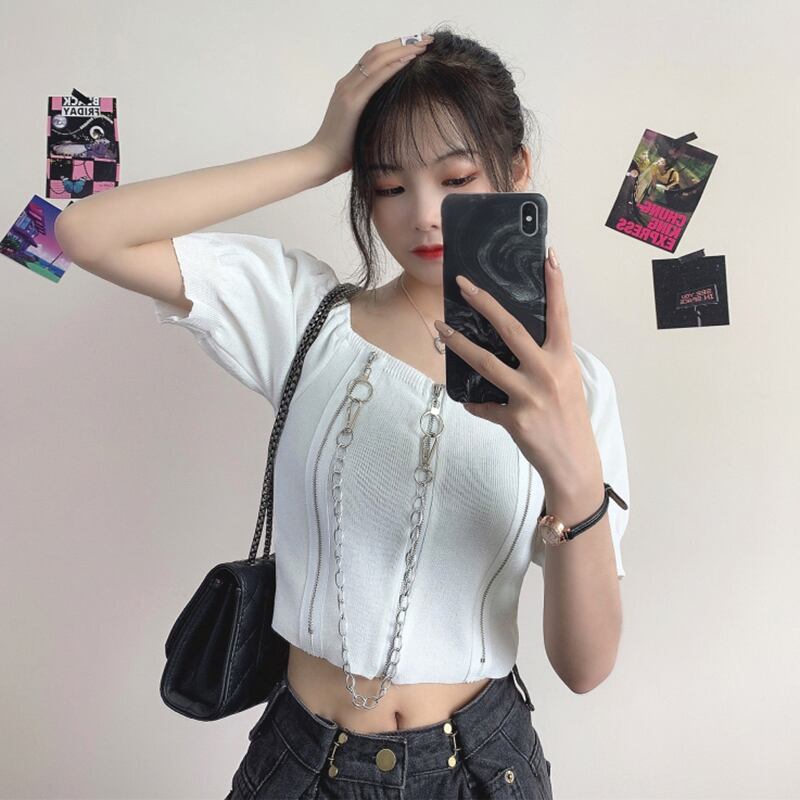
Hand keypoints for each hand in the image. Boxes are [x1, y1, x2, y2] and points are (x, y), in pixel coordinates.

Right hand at [307, 33, 432, 178]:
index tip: (415, 46)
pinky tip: (409, 59)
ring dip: (402, 49)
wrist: (321, 160)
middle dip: (402, 43)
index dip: (394, 48)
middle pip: (377, 52)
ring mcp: (348, 90)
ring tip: (422, 44)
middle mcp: (347, 83)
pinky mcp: (352, 102)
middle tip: (425, 39)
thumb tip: (390, 117)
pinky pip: (376, 77)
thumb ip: (370, 115)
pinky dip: (394, 65)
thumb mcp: (359, 126)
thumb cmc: (341, 150)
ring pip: (377, 59)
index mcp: (348, 87)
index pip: (373, 59)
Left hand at [433, 247, 602, 489]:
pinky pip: (484, 406)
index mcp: (563, 359)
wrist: (573, 463)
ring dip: (459, 344)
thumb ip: (544, 360)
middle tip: (462, 284)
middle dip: (485, 304)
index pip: (560, 314)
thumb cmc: (569, 419)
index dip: (556, 285)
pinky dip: (476, 403)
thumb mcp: (565, 382)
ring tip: (440, 328)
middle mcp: (547, 372)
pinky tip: (469, 401)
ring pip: (486, 363)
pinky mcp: (515, 419)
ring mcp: (530, 396)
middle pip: (511, 329)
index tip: (549, 257)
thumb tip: (515, 344)